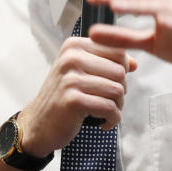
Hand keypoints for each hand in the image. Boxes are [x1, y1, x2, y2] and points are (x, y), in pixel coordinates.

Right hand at [19, 37, 135, 155]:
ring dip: (118, 106)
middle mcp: (71, 58)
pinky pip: (109, 108)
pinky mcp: (73, 100)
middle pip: (120, 72)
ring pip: (117, 90)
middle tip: (109, 102)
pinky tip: (103, 122)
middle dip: (121, 91)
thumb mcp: (81, 73)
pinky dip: (112, 119)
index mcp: (74, 46)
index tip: (110, 83)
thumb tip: (134, 63)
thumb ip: (106, 64)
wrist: (38, 124)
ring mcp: (70, 79)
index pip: (117, 51)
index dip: (122, 70)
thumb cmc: (63, 97)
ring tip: (106, 112)